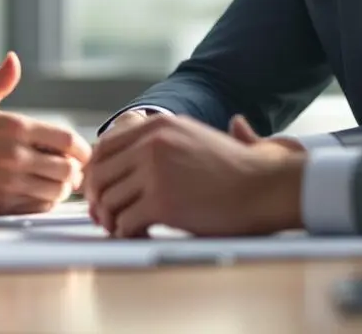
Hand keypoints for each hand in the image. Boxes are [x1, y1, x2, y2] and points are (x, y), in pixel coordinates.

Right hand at [0, 52, 91, 214]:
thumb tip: (13, 59)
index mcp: (15, 128)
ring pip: (57, 191)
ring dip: (62, 187)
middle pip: (68, 169)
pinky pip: (40, 207)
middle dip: (75, 170)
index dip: (83, 148)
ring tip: (56, 181)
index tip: (82, 152)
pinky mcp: (3, 205)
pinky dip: (47, 202)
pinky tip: (40, 192)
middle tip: (71, 168)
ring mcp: (10, 184)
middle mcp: (16, 157)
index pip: (68, 140)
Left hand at [84, 113, 305, 237]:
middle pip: (100, 174)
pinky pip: (125, 223)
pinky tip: (141, 235)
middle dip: (98, 200)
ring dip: (112, 220)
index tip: (101, 192)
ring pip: (109, 200)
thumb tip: (144, 128)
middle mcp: (151, 144)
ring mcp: (155, 172)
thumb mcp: (195, 135)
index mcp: (157, 126)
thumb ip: (166, 136)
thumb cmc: (236, 168)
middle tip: (107, 217)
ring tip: (125, 228)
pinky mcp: (162, 202)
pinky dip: (126, 234)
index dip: (96, 174)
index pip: (104, 148)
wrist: (265, 187)